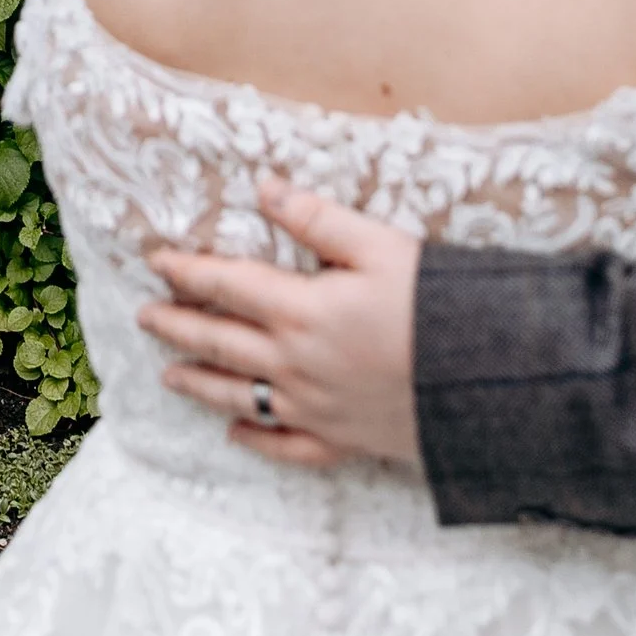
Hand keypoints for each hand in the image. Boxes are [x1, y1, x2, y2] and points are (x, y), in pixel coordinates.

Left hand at [139, 178, 424, 471]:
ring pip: (240, 398)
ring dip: (200, 384)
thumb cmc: (437, 305)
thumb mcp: (380, 245)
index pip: (226, 285)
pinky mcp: (343, 441)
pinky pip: (287, 447)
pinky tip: (236, 438)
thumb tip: (264, 187)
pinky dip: (257, 442)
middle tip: (143, 317)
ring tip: (168, 375)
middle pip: (219, 343)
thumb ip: (316, 219)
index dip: (187, 270)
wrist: (491, 382)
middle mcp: (296, 364)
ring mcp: (316, 408)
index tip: (155, 261)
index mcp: (301, 309)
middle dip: (176, 326)